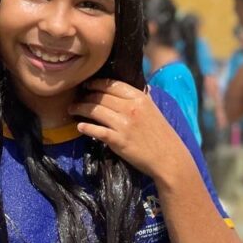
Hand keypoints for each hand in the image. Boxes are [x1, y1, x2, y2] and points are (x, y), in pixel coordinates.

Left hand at [70, 79, 189, 180]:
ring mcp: (123, 124)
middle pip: (100, 96)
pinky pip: (96, 130)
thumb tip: (135, 89)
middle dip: (85, 96)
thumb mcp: (154, 111)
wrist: (169, 158)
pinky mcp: (118, 141)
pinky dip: (86, 127)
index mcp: (140, 98)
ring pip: (95, 110)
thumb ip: (142, 99)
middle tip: (76, 99)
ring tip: (72, 110)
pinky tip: (80, 127)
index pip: (112, 84)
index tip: (87, 85)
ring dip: (80, 108)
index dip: (96, 83)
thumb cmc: (162, 135)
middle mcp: (130, 108)